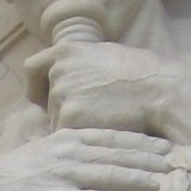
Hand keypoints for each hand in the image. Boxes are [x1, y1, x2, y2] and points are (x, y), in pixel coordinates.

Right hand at [0, 129, 168, 190]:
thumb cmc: (16, 176)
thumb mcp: (44, 151)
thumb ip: (71, 147)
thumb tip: (93, 149)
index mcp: (70, 139)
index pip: (116, 138)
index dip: (146, 143)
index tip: (171, 148)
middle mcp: (71, 153)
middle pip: (122, 155)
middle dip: (155, 161)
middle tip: (182, 166)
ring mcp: (65, 176)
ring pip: (113, 176)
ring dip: (144, 181)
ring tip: (169, 186)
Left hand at [29, 38, 190, 139]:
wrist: (159, 89)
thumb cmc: (140, 76)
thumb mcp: (103, 56)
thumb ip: (77, 66)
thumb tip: (61, 82)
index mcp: (65, 50)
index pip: (32, 69)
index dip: (37, 86)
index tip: (43, 99)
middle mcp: (58, 70)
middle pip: (46, 102)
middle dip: (62, 112)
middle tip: (92, 116)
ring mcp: (61, 94)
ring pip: (55, 122)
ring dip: (74, 127)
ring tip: (105, 120)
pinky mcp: (69, 118)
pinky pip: (65, 137)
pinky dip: (80, 139)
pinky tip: (101, 132)